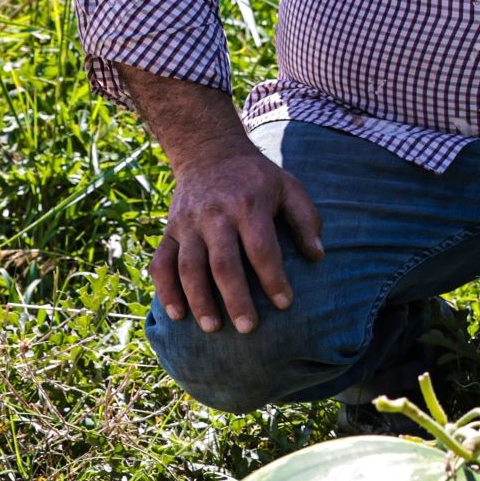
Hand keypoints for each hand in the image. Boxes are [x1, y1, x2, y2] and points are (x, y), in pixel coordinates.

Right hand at [117, 66, 324, 333]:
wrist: (209, 152)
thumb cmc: (257, 178)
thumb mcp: (288, 187)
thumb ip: (305, 219)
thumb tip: (318, 256)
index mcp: (248, 206)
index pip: (261, 249)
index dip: (273, 278)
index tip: (285, 304)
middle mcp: (215, 217)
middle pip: (223, 263)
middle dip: (235, 298)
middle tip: (249, 328)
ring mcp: (188, 225)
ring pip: (189, 267)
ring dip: (199, 300)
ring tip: (213, 328)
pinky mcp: (170, 231)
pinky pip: (161, 262)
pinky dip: (165, 289)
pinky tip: (176, 314)